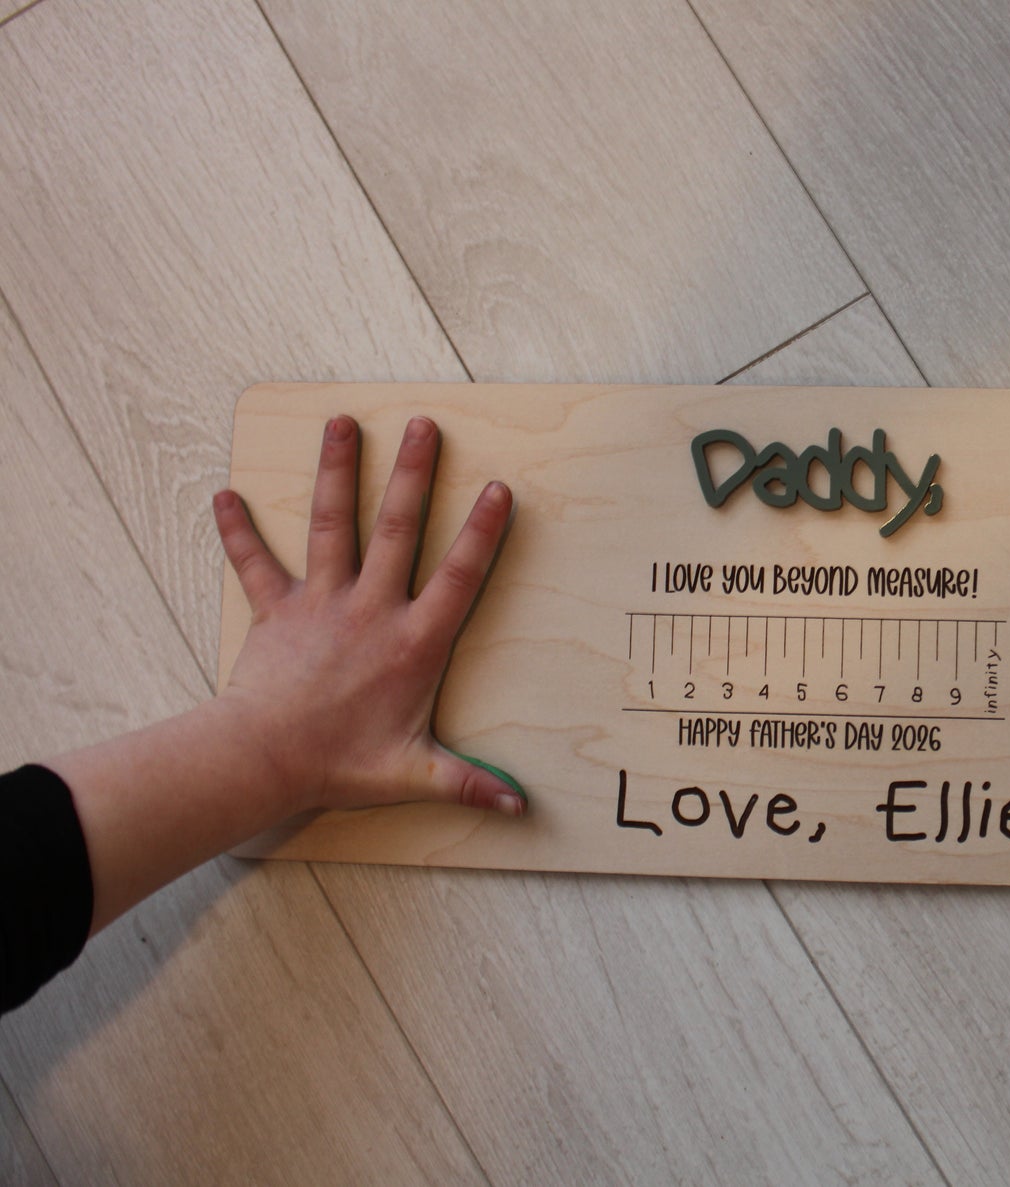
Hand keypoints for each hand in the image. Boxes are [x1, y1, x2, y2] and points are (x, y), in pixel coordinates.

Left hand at [212, 414, 524, 817]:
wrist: (262, 760)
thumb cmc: (340, 764)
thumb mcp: (413, 774)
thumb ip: (468, 783)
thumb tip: (519, 808)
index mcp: (413, 641)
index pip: (459, 576)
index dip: (482, 532)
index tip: (498, 489)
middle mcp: (371, 609)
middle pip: (397, 529)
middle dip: (412, 474)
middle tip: (424, 426)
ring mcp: (321, 603)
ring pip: (331, 525)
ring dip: (335, 473)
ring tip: (340, 424)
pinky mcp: (277, 611)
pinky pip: (255, 563)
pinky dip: (237, 531)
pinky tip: (222, 495)